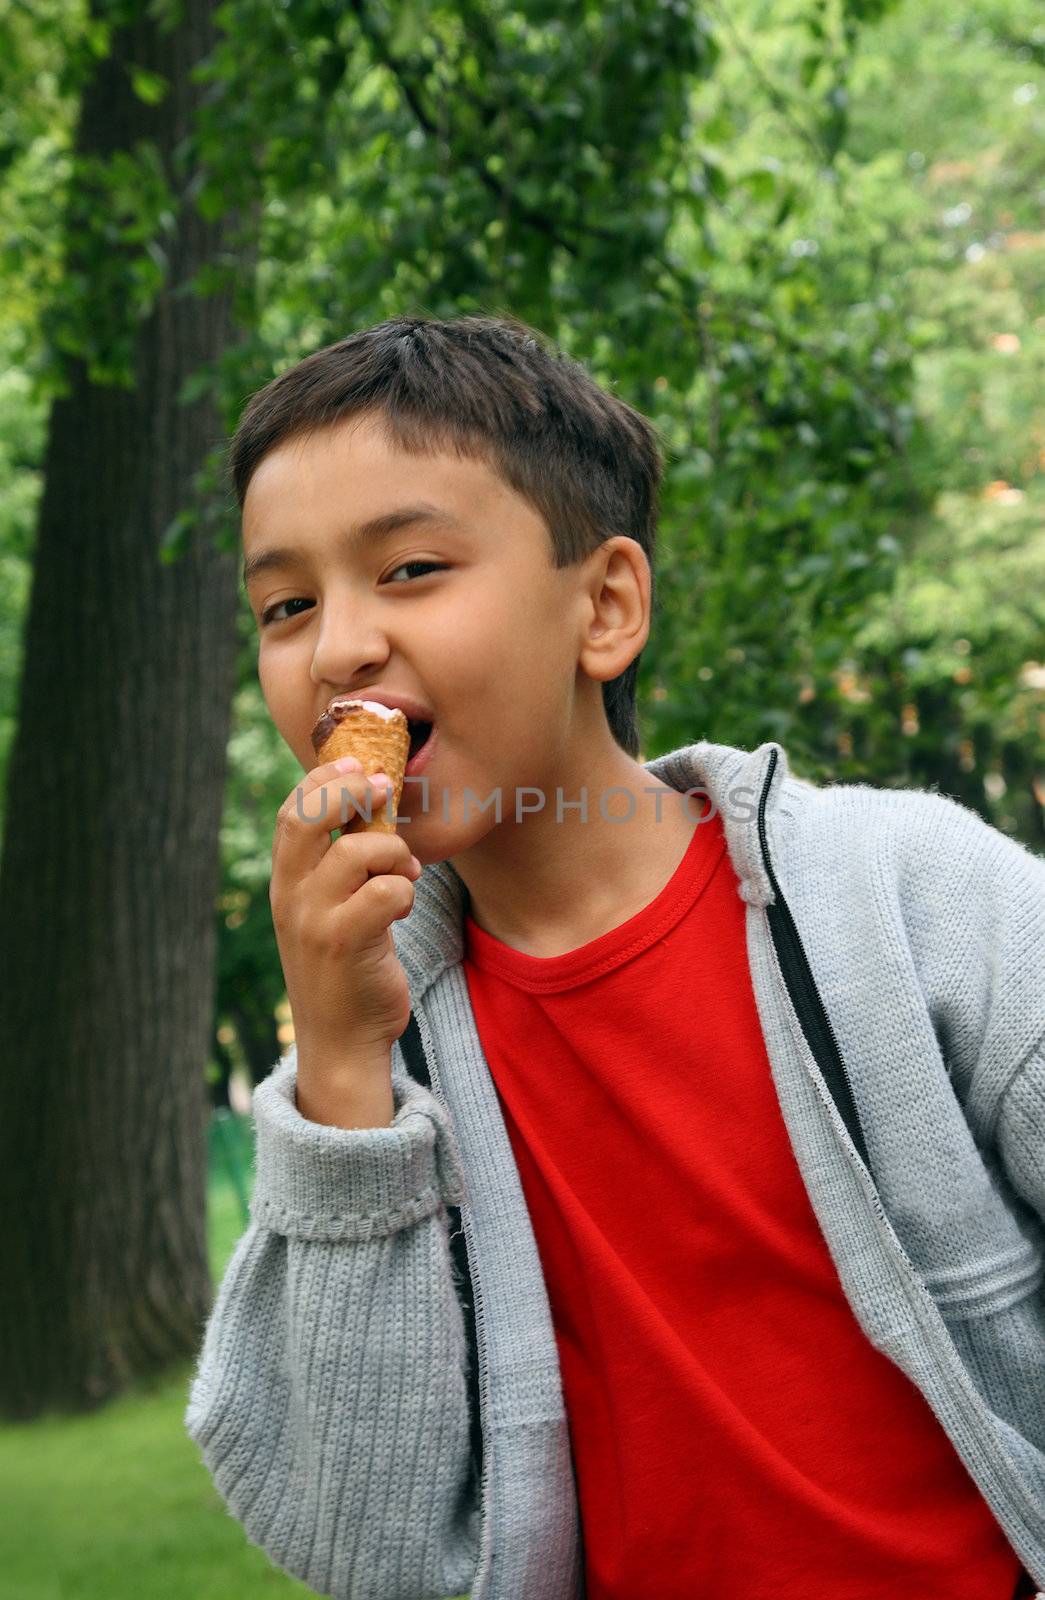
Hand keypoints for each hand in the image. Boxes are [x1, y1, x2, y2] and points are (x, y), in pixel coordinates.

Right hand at [269, 757, 421, 1072]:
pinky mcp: (345, 944)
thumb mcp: (329, 911)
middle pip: (309, 819)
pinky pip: (385, 892)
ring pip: (357, 851)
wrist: (341, 1041)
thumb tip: (373, 807)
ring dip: (394, 853)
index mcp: (285, 884)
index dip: (323, 779)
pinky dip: (405, 891)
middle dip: (350, 791)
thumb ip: (337, 867)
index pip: (291, 813)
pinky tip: (403, 908)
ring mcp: (314, 921)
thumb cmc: (346, 967)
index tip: (357, 764)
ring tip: (404, 872)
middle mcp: (290, 898)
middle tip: (384, 790)